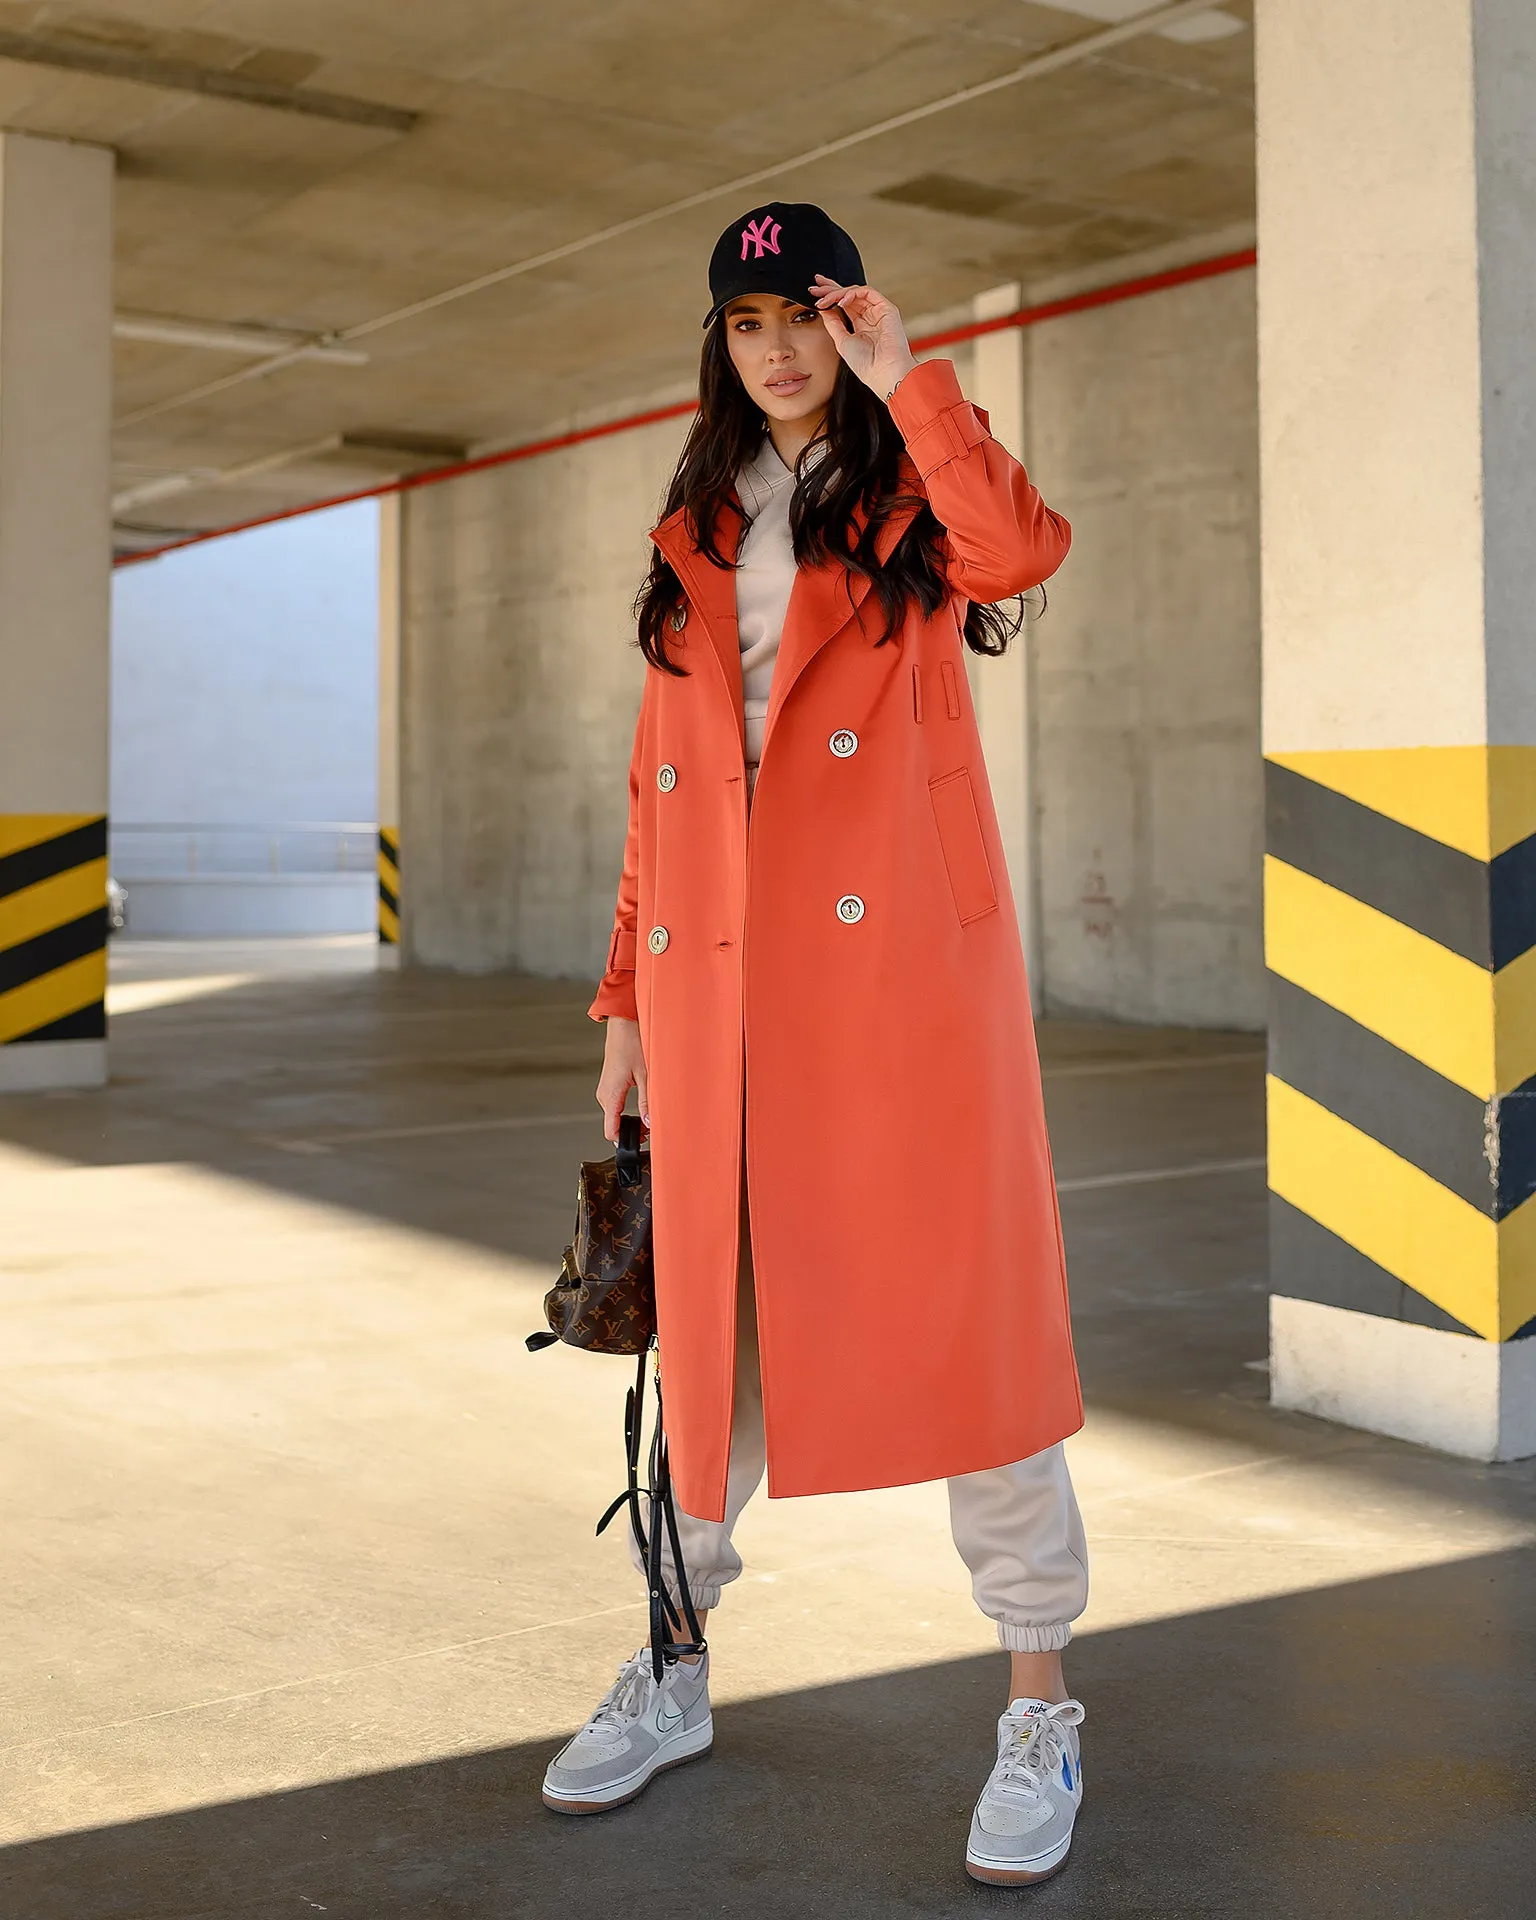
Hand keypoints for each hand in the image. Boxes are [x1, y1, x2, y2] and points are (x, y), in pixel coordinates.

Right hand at [596, 1015, 647, 1141]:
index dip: (626, 1141)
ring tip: (649, 1115)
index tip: (642, 1142)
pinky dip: (627, 1110)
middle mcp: (604, 1095)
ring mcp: (604, 1090)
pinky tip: (642, 1105)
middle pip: (614, 1125)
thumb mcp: (646, 1075)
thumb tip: (650, 1122)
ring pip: (615, 1116)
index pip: (611, 1132)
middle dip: (632, 1131)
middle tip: (652, 1128)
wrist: (623, 1024)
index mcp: (610, 1095)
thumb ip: (647, 1101)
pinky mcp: (609, 1085)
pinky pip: (615, 1106)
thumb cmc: (632, 1043)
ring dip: (630, 1120)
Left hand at [811, 276, 917, 400]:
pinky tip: (841, 301)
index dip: (830, 297)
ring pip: (856, 292)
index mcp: (861, 326)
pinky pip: (868, 292)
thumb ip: (833, 323)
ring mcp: (879, 312)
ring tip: (824, 298)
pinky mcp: (887, 309)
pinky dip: (852, 293)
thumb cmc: (866, 365)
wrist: (883, 374)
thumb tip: (823, 309)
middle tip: (815, 287)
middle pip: (849, 295)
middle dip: (831, 289)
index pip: (844, 305)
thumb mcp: (842, 341)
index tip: (814, 294)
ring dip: (838, 292)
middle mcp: (870, 317)